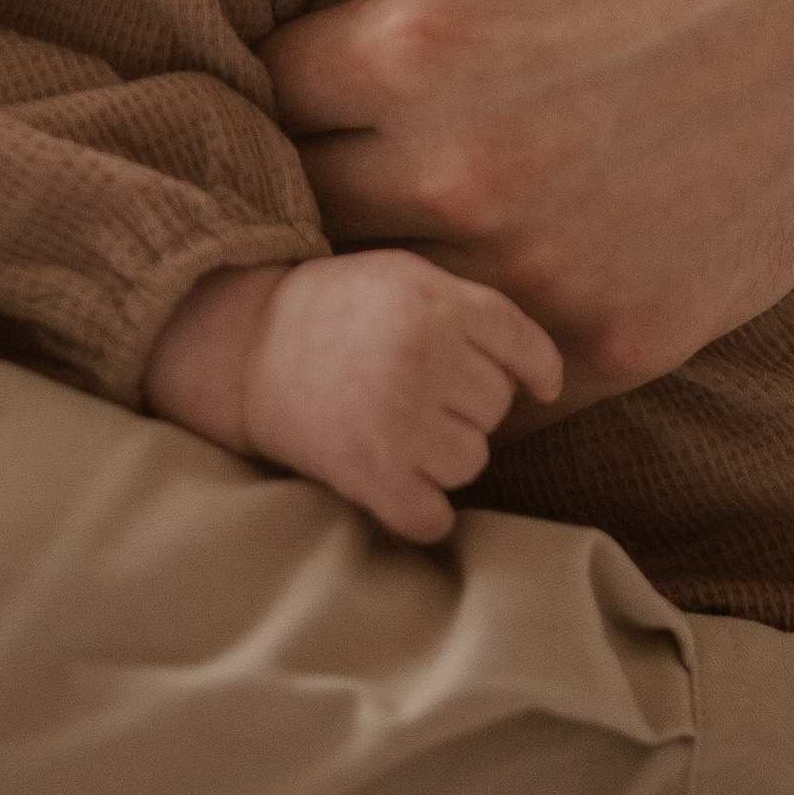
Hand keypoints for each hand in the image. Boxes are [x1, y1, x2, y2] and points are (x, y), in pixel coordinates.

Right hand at [144, 251, 562, 543]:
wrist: (248, 346)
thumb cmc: (341, 308)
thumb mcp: (409, 277)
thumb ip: (475, 308)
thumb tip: (545, 372)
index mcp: (437, 306)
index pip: (524, 347)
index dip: (537, 369)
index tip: (541, 387)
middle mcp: (423, 361)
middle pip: (496, 408)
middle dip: (468, 404)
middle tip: (421, 389)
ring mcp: (397, 422)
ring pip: (472, 462)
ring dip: (446, 453)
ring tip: (403, 427)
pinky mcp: (369, 476)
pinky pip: (433, 518)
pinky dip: (424, 512)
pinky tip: (401, 484)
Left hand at [184, 0, 793, 401]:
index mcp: (414, 47)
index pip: (260, 93)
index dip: (274, 73)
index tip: (310, 59)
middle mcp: (462, 179)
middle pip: (306, 208)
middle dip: (311, 171)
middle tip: (350, 138)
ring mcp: (538, 276)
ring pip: (382, 302)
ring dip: (378, 266)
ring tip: (408, 210)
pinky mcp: (612, 345)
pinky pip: (483, 373)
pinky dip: (468, 340)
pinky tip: (485, 278)